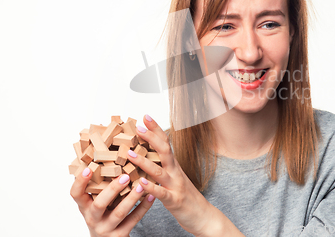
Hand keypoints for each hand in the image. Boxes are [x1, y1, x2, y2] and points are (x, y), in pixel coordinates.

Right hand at [70, 167, 154, 236]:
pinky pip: (133, 220)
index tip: (88, 168)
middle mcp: (93, 218)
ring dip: (132, 197)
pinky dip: (143, 207)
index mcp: (85, 207)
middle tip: (125, 176)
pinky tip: (151, 196)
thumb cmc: (103, 215)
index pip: (76, 194)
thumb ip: (99, 187)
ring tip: (142, 185)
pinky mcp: (119, 235)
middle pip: (100, 204)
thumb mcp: (95, 203)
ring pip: (119, 212)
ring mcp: (106, 228)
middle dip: (112, 189)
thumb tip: (106, 155)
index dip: (80, 182)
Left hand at [126, 115, 243, 236]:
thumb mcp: (174, 179)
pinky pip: (161, 193)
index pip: (165, 143)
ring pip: (159, 171)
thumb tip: (147, 158)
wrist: (204, 216)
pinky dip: (150, 187)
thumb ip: (162, 168)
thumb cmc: (186, 198)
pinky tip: (140, 182)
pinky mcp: (174, 201)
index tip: (145, 117)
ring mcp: (175, 186)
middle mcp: (175, 172)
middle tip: (139, 127)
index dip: (156, 129)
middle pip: (164, 151)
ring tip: (130, 153)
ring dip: (143, 161)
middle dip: (151, 138)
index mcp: (174, 166)